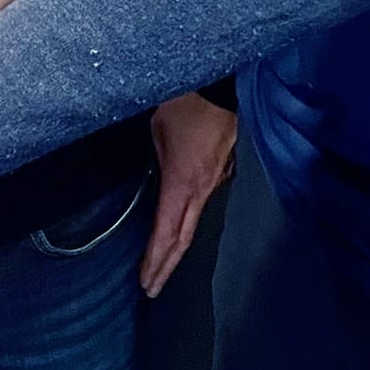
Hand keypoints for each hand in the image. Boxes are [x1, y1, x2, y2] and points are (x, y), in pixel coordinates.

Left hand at [141, 92, 235, 297]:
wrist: (223, 82)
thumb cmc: (186, 102)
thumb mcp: (156, 126)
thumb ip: (157, 156)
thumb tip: (160, 170)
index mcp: (182, 181)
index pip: (167, 231)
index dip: (156, 259)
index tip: (146, 282)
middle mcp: (202, 188)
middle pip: (183, 237)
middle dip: (166, 265)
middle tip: (152, 288)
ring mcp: (217, 179)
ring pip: (194, 220)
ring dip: (176, 244)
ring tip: (162, 262)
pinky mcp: (223, 167)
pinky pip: (203, 199)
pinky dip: (188, 219)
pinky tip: (180, 224)